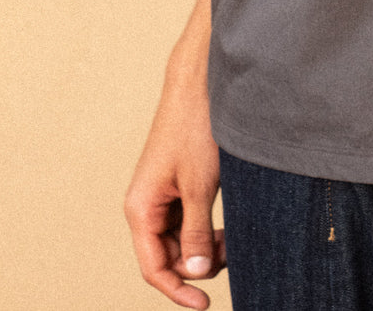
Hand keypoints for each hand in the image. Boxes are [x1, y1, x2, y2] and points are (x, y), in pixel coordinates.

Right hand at [124, 64, 225, 308]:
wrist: (199, 84)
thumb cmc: (195, 129)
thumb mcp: (199, 186)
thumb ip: (197, 233)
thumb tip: (195, 274)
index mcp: (140, 209)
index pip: (154, 268)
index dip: (178, 291)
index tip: (206, 304)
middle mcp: (146, 206)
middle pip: (169, 257)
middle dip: (199, 263)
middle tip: (231, 251)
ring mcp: (161, 196)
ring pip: (181, 241)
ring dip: (204, 247)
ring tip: (231, 237)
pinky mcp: (176, 185)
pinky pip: (187, 221)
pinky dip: (206, 229)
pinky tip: (225, 226)